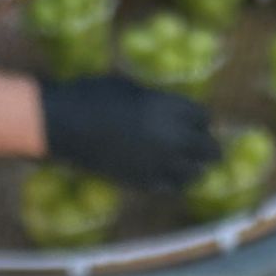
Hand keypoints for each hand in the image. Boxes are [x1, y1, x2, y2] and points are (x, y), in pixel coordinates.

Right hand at [40, 75, 220, 190]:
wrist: (66, 124)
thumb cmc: (93, 95)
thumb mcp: (131, 87)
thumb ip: (156, 101)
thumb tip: (168, 107)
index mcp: (170, 108)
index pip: (205, 117)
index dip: (200, 119)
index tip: (195, 122)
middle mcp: (172, 137)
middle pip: (210, 149)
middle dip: (208, 147)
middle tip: (203, 149)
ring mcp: (159, 163)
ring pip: (195, 174)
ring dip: (194, 169)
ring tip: (188, 166)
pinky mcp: (143, 182)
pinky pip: (172, 189)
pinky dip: (173, 184)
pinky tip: (167, 178)